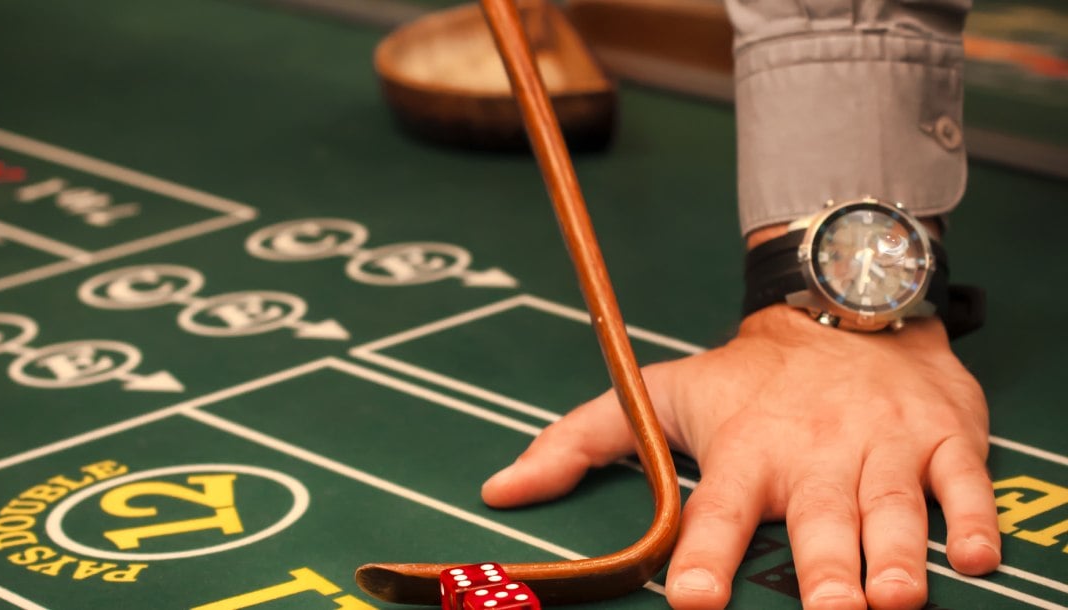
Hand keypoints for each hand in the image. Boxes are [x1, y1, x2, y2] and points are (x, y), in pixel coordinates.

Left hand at [481, 305, 1000, 609]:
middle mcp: (811, 454)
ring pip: (891, 508)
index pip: (718, 511)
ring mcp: (881, 446)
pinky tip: (974, 556)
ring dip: (893, 554)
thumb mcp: (660, 396)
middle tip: (827, 608)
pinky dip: (973, 519)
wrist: (846, 310)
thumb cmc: (751, 376)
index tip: (696, 600)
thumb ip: (579, 441)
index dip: (706, 557)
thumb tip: (498, 490)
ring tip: (889, 597)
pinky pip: (962, 483)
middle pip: (817, 521)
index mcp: (744, 450)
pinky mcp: (941, 439)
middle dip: (822, 568)